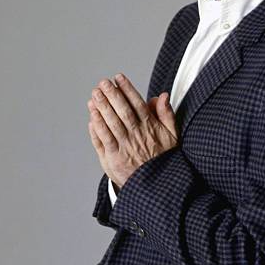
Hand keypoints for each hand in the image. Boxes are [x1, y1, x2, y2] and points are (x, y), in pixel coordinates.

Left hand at [87, 73, 177, 187]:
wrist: (155, 186)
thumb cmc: (162, 159)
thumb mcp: (172, 136)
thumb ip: (166, 114)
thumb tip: (162, 96)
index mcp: (150, 128)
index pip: (137, 104)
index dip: (127, 89)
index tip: (118, 78)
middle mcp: (135, 136)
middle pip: (121, 111)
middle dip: (111, 95)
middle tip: (102, 83)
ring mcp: (123, 147)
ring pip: (110, 124)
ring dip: (101, 108)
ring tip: (94, 95)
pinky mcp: (112, 159)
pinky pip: (102, 140)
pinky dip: (96, 128)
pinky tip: (92, 116)